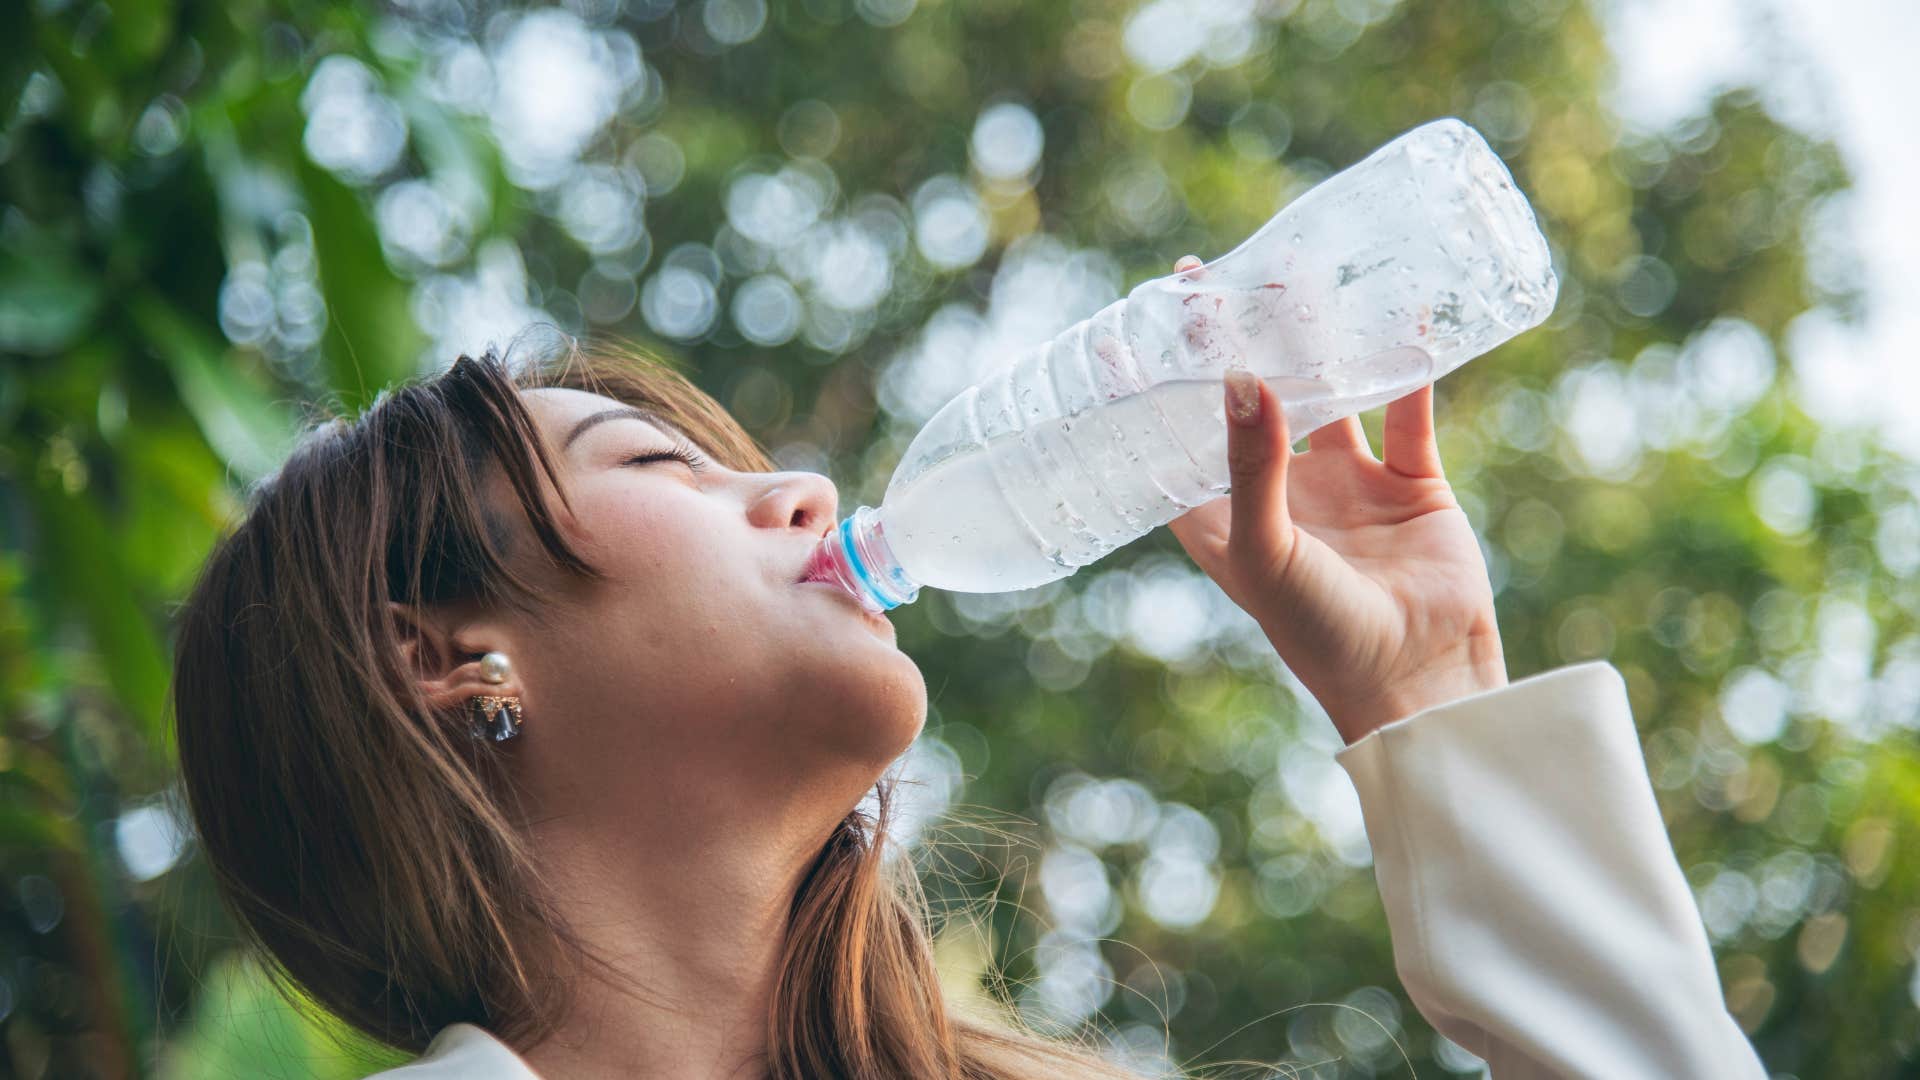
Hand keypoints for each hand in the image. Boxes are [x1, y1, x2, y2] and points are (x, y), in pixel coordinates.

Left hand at [1163, 254, 1508, 744]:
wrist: (1421, 682)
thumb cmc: (1320, 634)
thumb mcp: (1266, 548)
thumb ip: (1251, 464)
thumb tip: (1238, 374)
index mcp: (1224, 518)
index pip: (1174, 437)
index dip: (1151, 386)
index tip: (1130, 321)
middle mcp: (1279, 494)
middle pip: (1247, 399)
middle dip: (1231, 341)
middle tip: (1209, 272)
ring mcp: (1345, 486)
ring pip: (1324, 391)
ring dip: (1313, 339)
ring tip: (1296, 270)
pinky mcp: (1410, 484)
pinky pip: (1406, 408)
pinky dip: (1404, 361)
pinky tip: (1402, 308)